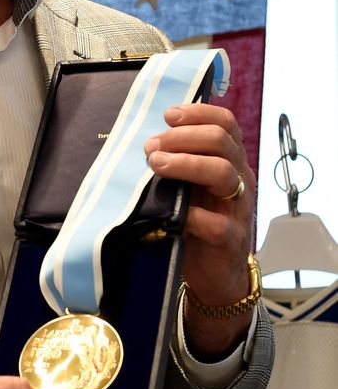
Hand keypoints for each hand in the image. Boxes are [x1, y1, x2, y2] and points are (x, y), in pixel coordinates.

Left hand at [144, 102, 255, 353]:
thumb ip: (179, 165)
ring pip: (222, 172)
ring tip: (156, 164)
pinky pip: (215, 222)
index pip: (226, 123)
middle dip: (182, 138)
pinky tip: (169, 214)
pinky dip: (189, 215)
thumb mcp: (190, 188)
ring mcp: (237, 209)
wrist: (216, 275)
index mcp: (231, 162)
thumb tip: (148, 142)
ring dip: (185, 163)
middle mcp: (239, 180)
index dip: (198, 113)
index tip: (168, 116)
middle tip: (152, 147)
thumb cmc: (198, 224)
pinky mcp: (230, 240)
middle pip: (221, 142)